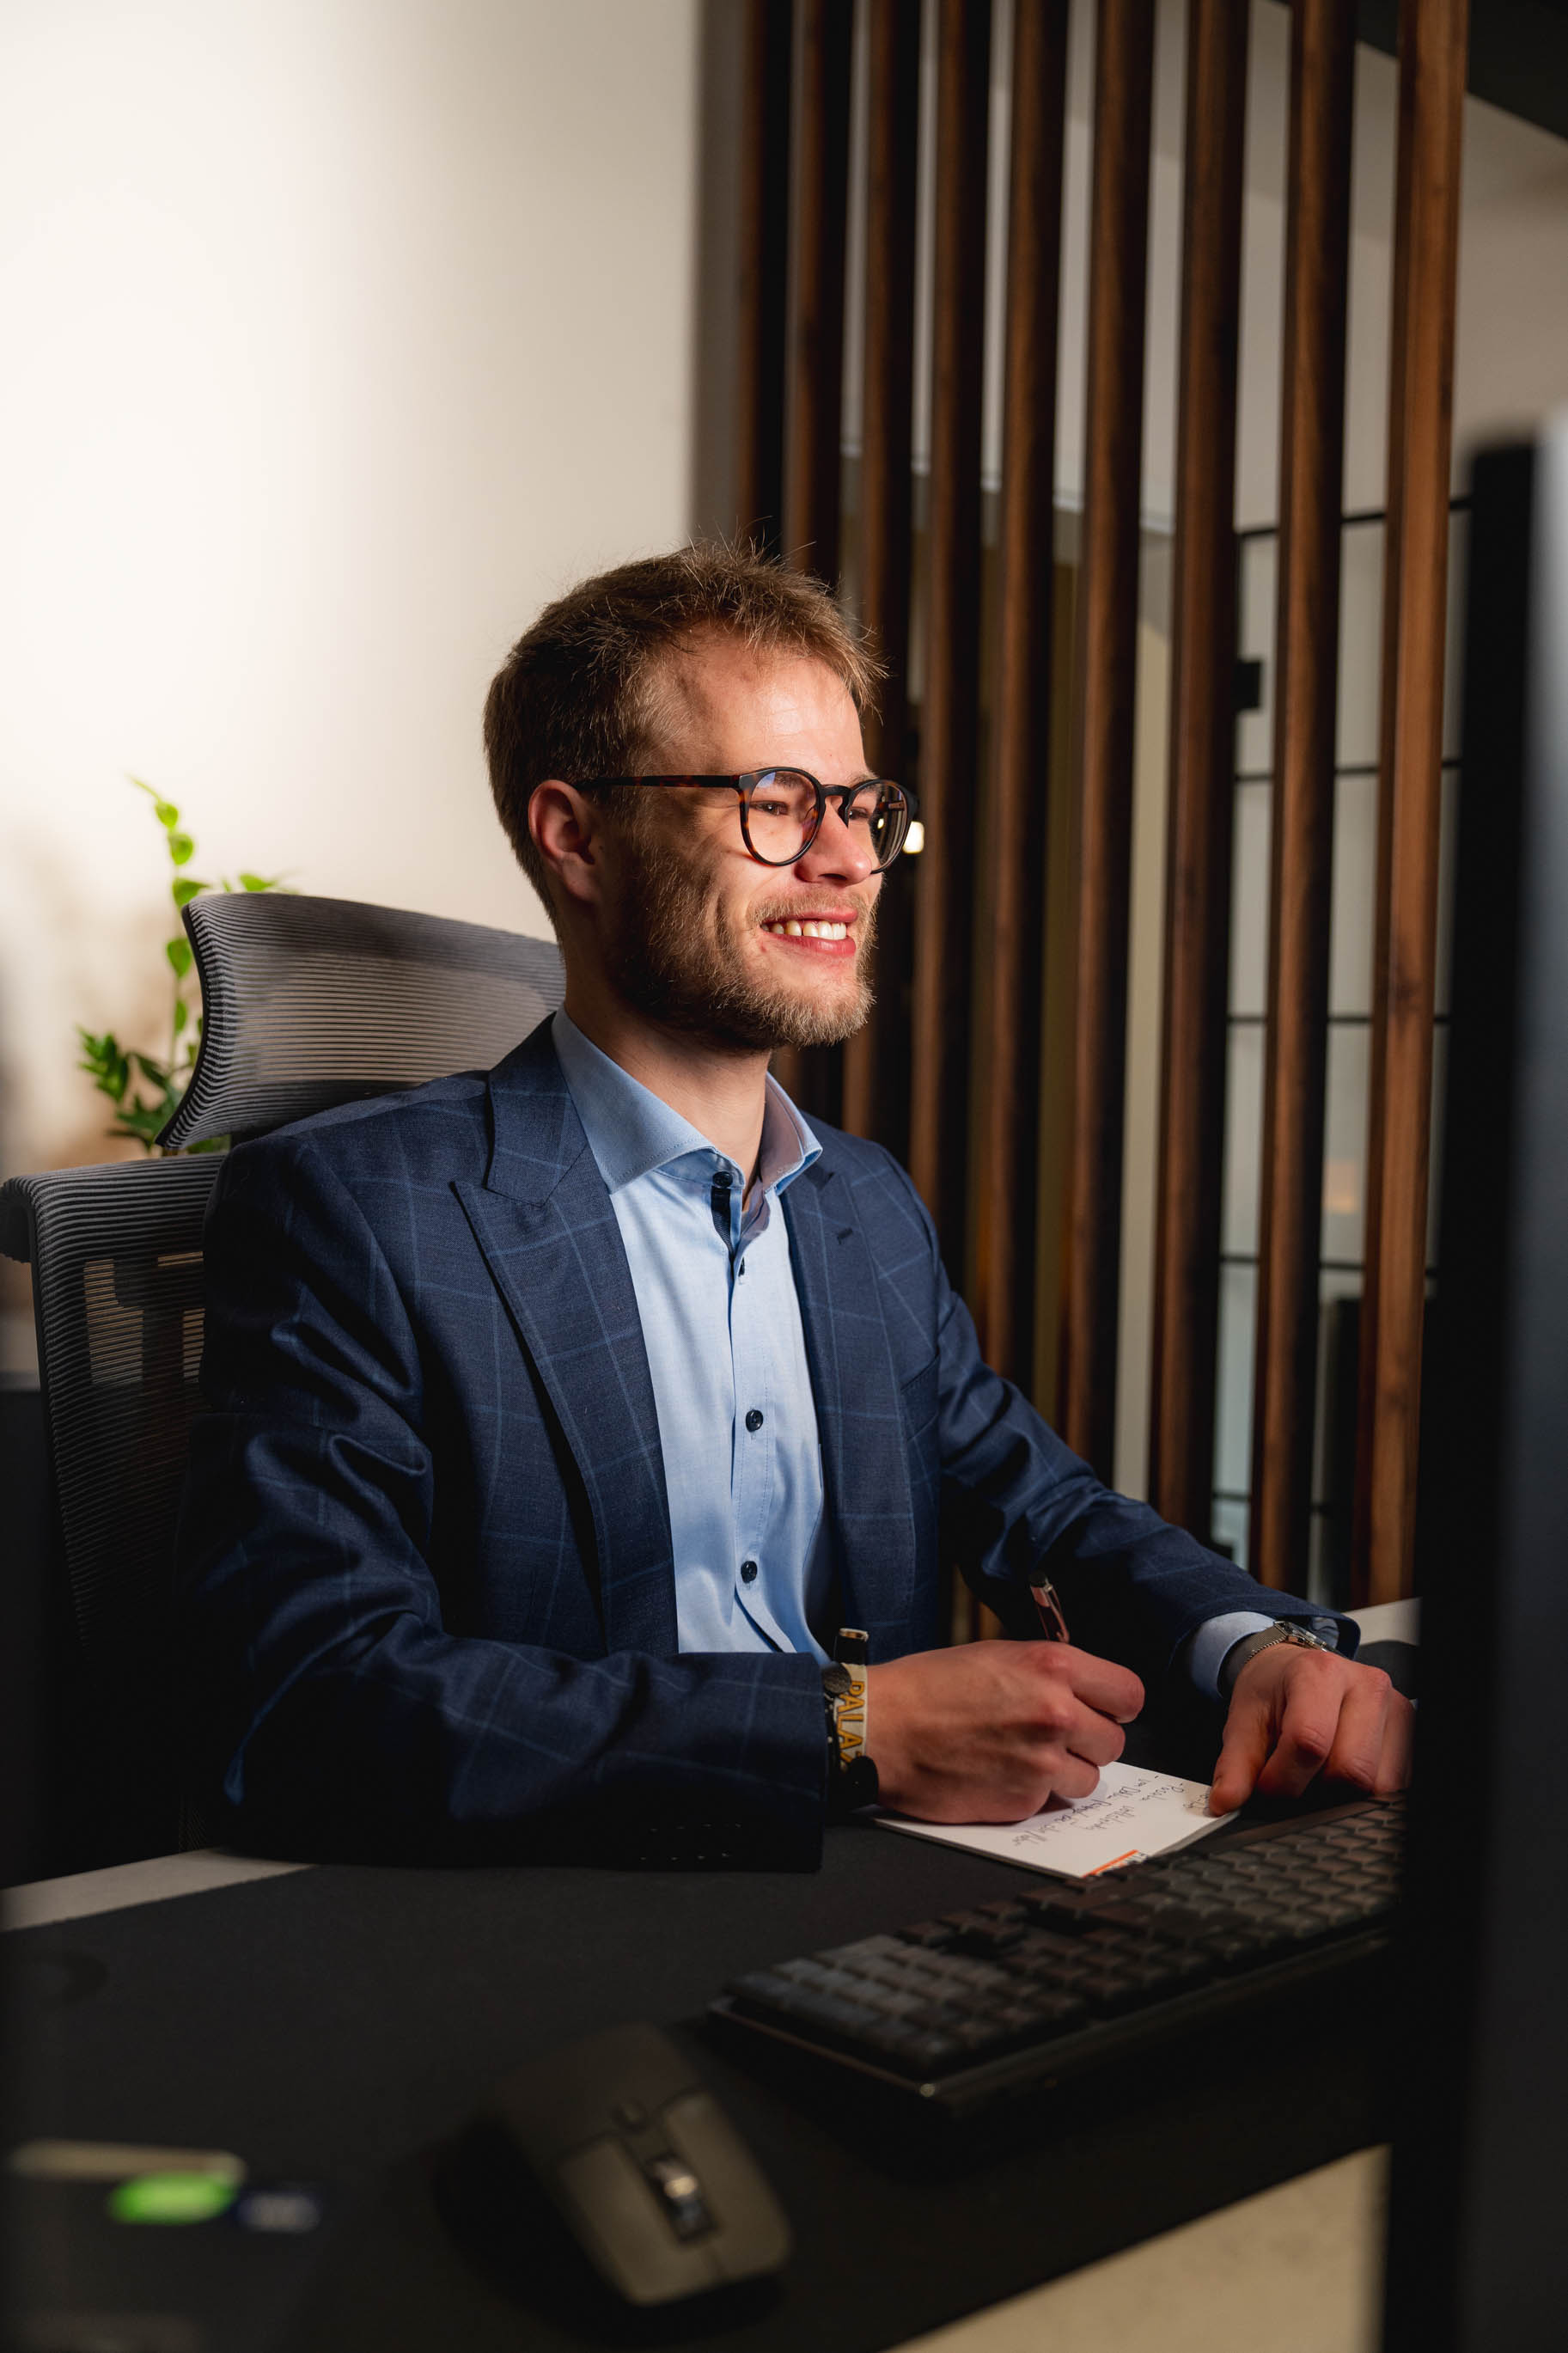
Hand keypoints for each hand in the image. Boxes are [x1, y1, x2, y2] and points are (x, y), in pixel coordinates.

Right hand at [865, 1642, 1143, 1824]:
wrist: (881, 1729)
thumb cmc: (928, 1687)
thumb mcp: (997, 1655)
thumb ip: (1048, 1674)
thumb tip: (1082, 1694)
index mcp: (1053, 1667)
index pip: (1129, 1695)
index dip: (1113, 1705)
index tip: (1099, 1710)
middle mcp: (1056, 1713)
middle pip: (1114, 1741)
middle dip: (1087, 1741)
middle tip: (1052, 1736)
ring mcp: (1042, 1763)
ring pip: (1089, 1778)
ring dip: (1064, 1772)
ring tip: (1022, 1756)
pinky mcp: (1023, 1801)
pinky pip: (1051, 1802)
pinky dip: (1031, 1793)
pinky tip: (997, 1773)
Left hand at [1209, 1644, 1413, 1814]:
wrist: (1296, 1669)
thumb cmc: (1274, 1691)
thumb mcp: (1244, 1721)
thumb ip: (1235, 1766)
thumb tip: (1227, 1803)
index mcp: (1320, 1672)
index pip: (1310, 1742)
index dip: (1283, 1779)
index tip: (1266, 1786)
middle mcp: (1367, 1685)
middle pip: (1351, 1771)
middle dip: (1316, 1790)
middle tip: (1295, 1779)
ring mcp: (1397, 1710)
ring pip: (1378, 1784)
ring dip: (1343, 1794)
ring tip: (1318, 1773)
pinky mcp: (1410, 1734)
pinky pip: (1395, 1785)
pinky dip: (1364, 1792)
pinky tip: (1340, 1773)